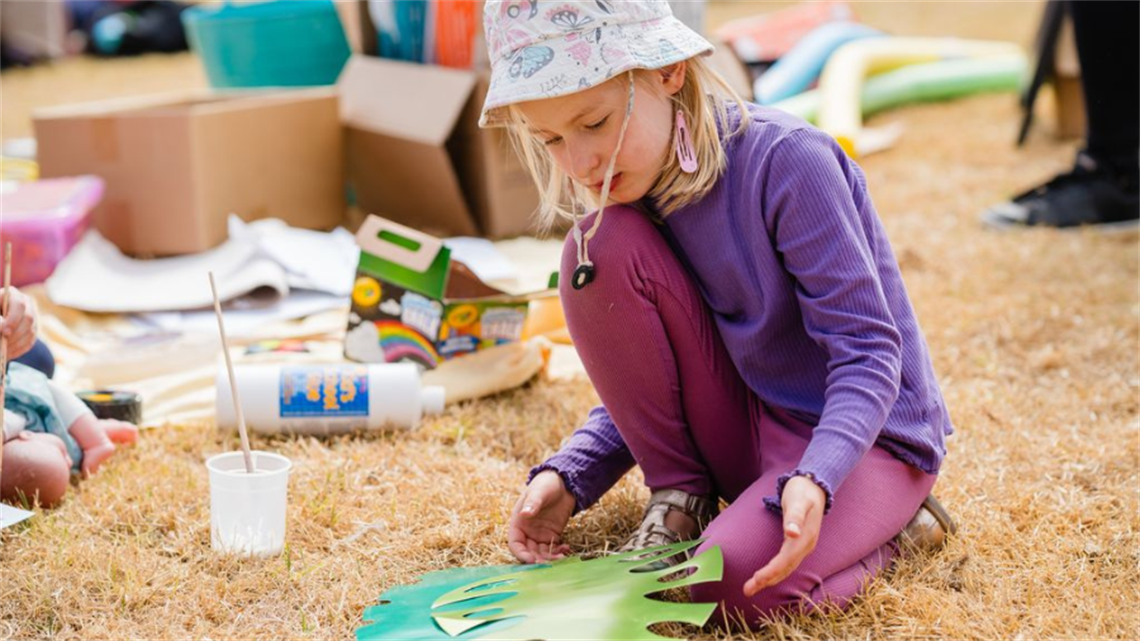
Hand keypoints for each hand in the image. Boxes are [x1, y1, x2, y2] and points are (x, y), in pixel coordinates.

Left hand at [0, 287, 36, 360]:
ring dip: (15, 344)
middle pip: (29, 319)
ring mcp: (31, 317)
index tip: (4, 332)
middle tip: (3, 345)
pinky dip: (18, 350)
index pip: (19, 306)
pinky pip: (29, 342)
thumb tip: (4, 329)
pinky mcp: (31, 330)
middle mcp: (26, 304)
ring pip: (30, 332)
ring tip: (3, 352)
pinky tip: (7, 354)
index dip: (13, 320)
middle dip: (15, 334)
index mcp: (13, 295)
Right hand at [507, 470, 575, 563]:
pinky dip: (558, 552)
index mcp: (518, 522)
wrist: (564, 481)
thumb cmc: (546, 484)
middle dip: (538, 560)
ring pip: (541, 553)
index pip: (515, 543)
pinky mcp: (552, 534)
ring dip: (549, 558)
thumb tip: (524, 513)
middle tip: (550, 565)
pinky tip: (567, 549)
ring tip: (562, 558)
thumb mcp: (539, 492)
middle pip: (528, 552)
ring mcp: (540, 534)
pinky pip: (553, 549)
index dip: (521, 554)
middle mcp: (527, 531)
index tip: (532, 560)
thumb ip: (532, 503)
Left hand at [743, 475, 825, 596]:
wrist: (815, 486)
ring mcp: (804, 546)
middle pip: (786, 568)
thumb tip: (793, 533)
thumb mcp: (798, 500)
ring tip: (752, 587)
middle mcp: (806, 545)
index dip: (771, 571)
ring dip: (770, 579)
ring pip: (787, 568)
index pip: (786, 560)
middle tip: (747, 590)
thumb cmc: (802, 491)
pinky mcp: (799, 544)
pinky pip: (787, 563)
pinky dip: (776, 572)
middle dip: (767, 580)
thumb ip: (795, 516)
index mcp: (805, 538)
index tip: (756, 579)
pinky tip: (766, 576)